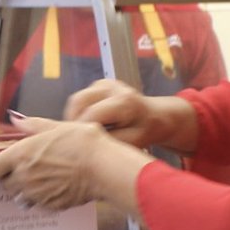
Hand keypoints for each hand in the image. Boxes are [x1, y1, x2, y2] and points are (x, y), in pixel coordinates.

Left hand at [0, 116, 150, 218]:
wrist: (103, 168)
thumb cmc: (82, 143)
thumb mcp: (57, 126)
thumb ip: (33, 126)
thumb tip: (16, 121)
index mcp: (20, 155)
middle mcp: (23, 177)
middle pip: (5, 182)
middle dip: (10, 176)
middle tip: (26, 166)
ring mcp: (36, 194)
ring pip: (21, 194)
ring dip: (25, 187)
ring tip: (44, 176)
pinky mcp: (50, 205)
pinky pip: (39, 202)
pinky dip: (42, 195)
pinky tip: (57, 185)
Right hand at [65, 79, 199, 155]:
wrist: (157, 116)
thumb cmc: (145, 132)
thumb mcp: (132, 142)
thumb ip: (109, 141)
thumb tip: (84, 144)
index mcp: (124, 101)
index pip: (92, 115)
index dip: (81, 131)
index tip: (76, 147)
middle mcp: (113, 87)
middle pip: (79, 101)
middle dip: (73, 122)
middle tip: (73, 141)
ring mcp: (105, 83)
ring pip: (76, 99)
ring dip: (74, 117)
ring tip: (80, 134)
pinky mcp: (99, 84)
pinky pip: (81, 99)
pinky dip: (79, 113)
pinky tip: (87, 126)